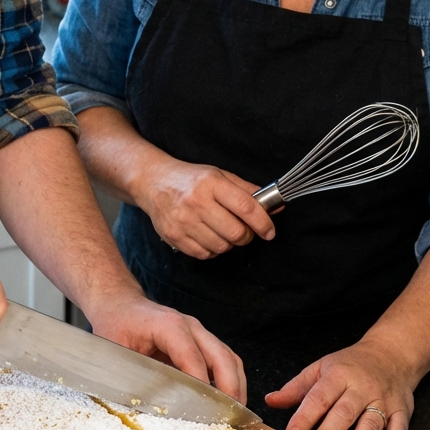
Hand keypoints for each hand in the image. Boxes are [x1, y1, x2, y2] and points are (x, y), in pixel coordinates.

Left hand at [88, 293, 246, 402]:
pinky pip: (224, 360)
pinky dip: (230, 380)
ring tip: (233, 416)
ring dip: (235, 386)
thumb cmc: (116, 326)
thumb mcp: (116, 354)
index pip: (192, 358)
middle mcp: (190, 326)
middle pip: (222, 356)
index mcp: (168, 326)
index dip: (201, 387)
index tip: (206, 413)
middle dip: (229, 389)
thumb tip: (147, 411)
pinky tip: (226, 402)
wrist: (119, 305)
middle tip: (230, 420)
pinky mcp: (201, 342)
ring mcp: (199, 333)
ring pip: (229, 358)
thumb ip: (132, 379)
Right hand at [141, 158, 275, 258]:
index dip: (263, 223)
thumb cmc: (190, 179)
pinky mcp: (174, 236)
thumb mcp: (220, 176)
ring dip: (228, 243)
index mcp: (211, 183)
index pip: (246, 208)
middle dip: (246, 235)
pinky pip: (205, 254)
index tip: (269, 231)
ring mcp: (183, 221)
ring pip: (222, 246)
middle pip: (236, 232)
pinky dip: (212, 249)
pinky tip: (208, 236)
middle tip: (243, 230)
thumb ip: (247, 191)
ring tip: (222, 230)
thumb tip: (276, 207)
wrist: (153, 182)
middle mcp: (196, 202)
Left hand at [265, 338, 415, 429]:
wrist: (390, 353)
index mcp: (338, 375)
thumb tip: (271, 401)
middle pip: (343, 412)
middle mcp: (360, 387)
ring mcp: (382, 399)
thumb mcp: (321, 368)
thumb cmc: (351, 364)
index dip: (304, 417)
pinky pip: (400, 427)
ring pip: (371, 422)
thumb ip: (297, 387)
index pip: (318, 398)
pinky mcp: (402, 409)